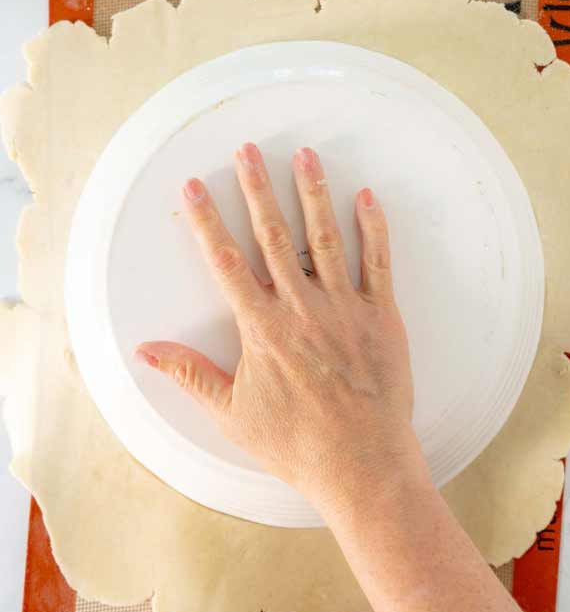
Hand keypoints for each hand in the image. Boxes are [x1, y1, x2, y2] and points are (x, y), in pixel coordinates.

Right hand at [137, 143, 422, 516]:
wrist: (360, 461)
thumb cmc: (294, 443)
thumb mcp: (231, 415)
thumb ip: (190, 375)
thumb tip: (146, 351)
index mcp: (263, 328)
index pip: (227, 262)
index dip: (207, 221)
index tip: (194, 187)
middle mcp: (302, 307)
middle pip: (275, 235)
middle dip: (258, 189)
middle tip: (248, 150)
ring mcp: (345, 307)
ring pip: (326, 237)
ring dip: (313, 192)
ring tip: (305, 154)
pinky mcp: (382, 314)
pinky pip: (378, 261)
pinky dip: (373, 226)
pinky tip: (366, 195)